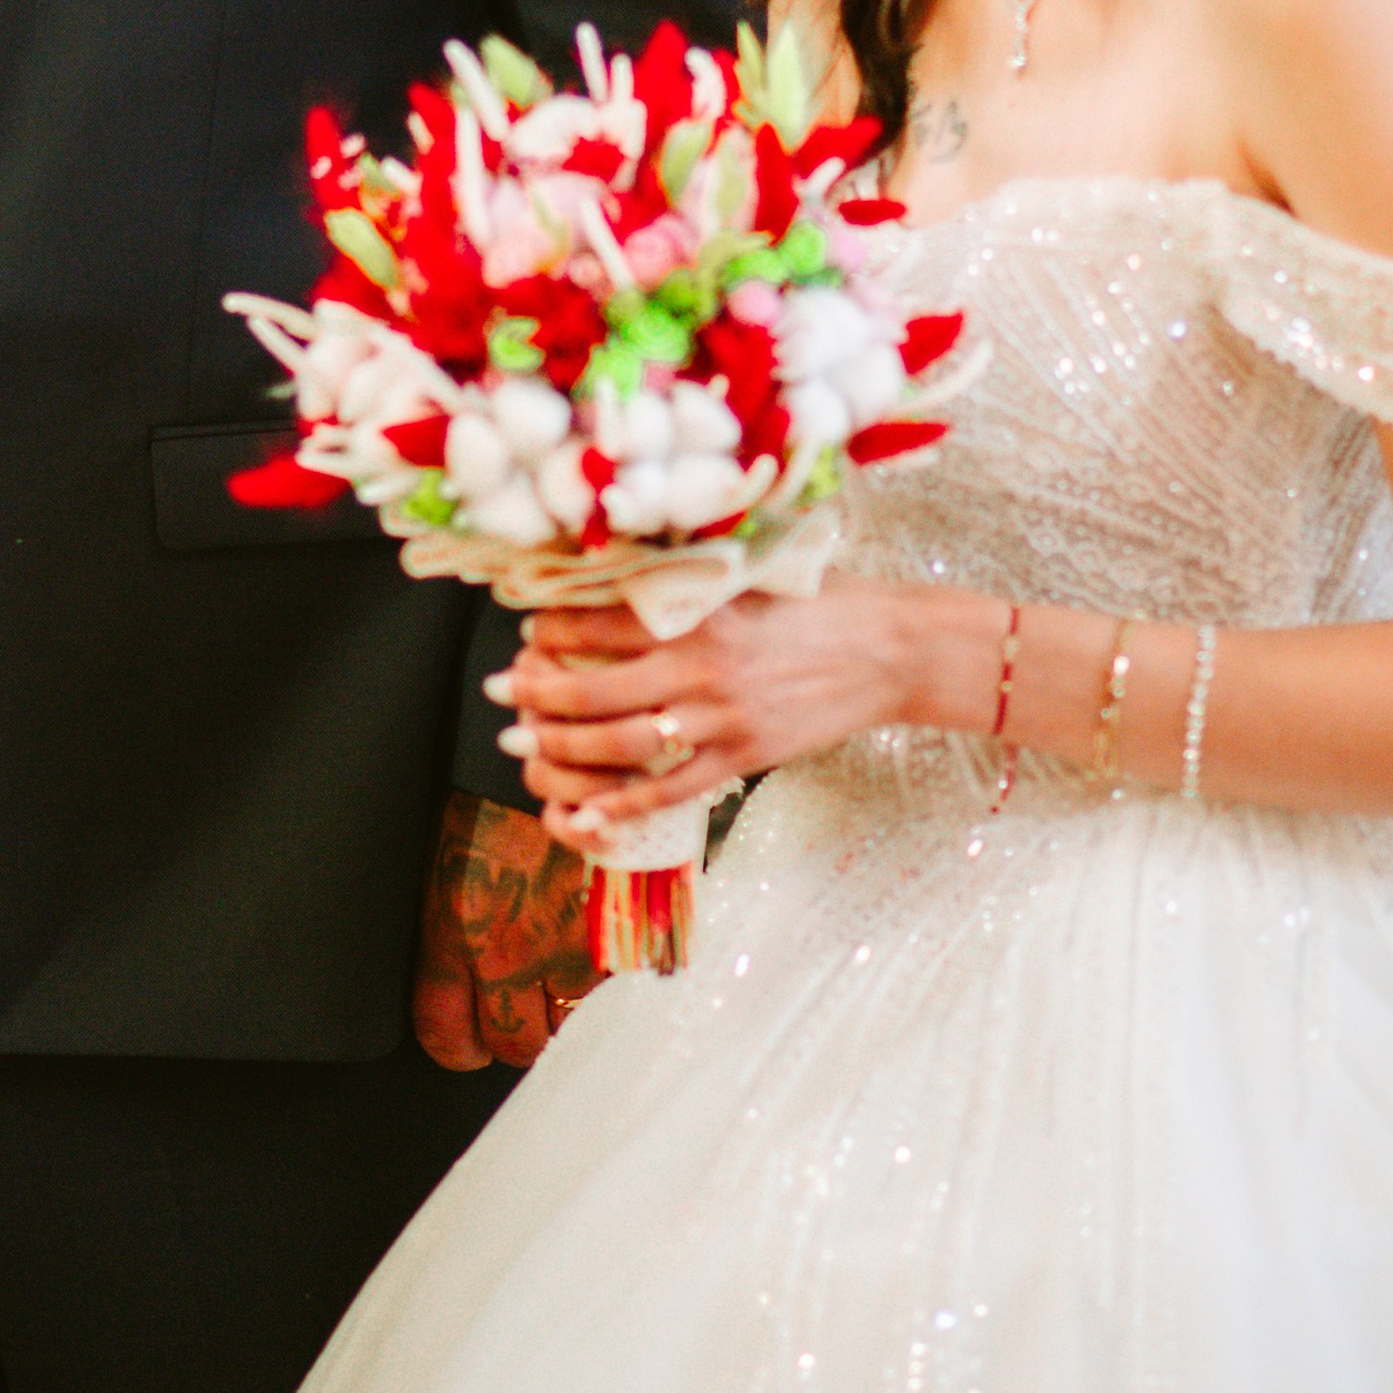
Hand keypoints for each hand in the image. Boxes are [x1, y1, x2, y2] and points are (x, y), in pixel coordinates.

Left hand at [412, 789, 595, 1071]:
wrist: (553, 746)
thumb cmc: (491, 797)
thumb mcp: (447, 869)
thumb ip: (451, 934)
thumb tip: (462, 989)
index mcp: (450, 933)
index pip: (446, 1035)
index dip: (458, 1043)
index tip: (467, 1036)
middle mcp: (507, 951)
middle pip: (514, 1043)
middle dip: (516, 1029)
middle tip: (520, 1001)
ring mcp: (567, 944)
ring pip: (569, 1022)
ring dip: (563, 1004)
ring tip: (560, 968)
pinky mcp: (618, 929)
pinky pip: (612, 984)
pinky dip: (606, 973)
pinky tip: (593, 942)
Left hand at [502, 582, 996, 850]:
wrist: (891, 649)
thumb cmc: (821, 604)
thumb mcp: (750, 577)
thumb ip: (691, 586)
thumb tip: (626, 582)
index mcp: (699, 612)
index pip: (601, 623)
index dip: (551, 631)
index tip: (527, 632)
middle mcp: (701, 665)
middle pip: (594, 688)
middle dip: (537, 695)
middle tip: (502, 694)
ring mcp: (721, 716)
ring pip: (620, 742)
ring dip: (563, 748)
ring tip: (527, 746)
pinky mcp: (744, 756)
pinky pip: (669, 789)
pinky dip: (622, 805)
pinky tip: (585, 814)